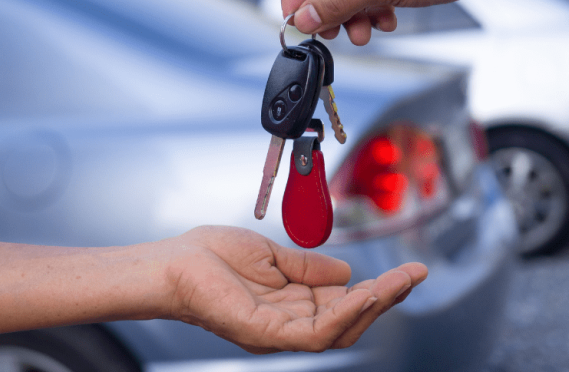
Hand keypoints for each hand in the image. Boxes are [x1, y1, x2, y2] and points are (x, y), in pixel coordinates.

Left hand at [165, 226, 426, 353]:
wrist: (172, 261)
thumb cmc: (210, 256)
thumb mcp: (270, 254)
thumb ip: (307, 266)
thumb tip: (347, 271)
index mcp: (291, 304)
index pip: (343, 303)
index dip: (377, 289)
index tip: (406, 271)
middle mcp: (288, 323)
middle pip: (349, 319)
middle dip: (386, 298)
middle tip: (415, 275)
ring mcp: (277, 332)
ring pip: (339, 329)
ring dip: (373, 306)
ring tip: (399, 283)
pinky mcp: (265, 334)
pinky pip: (314, 332)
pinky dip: (343, 315)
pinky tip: (364, 293)